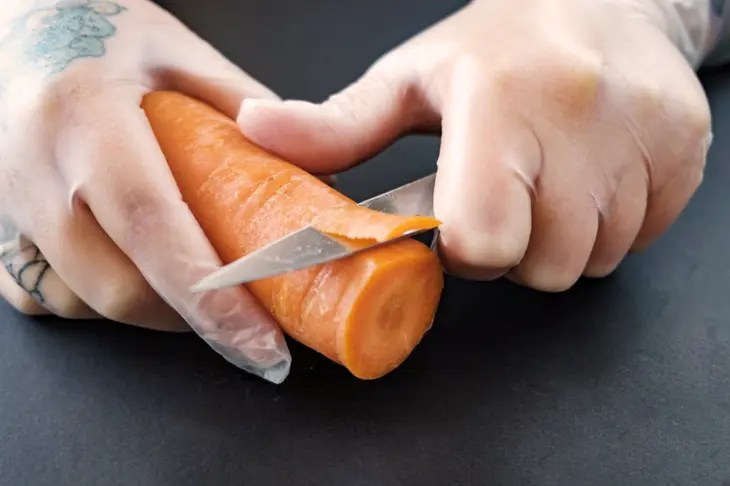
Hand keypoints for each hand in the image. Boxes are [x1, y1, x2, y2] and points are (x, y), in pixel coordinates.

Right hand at [0, 0, 289, 382]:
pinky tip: (136, 270)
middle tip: (245, 313)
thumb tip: (308, 169)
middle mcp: (36, 169)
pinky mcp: (0, 220)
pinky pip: (47, 294)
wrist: (15, 20)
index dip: (212, 297)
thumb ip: (246, 110)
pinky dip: (101, 299)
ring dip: (151, 308)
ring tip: (197, 284)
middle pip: (120, 289)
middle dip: (191, 317)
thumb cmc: (98, 26)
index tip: (260, 344)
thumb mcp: (180, 53)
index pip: (154, 227)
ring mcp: (8, 201)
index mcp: (86, 117)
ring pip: (84, 303)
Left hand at [236, 0, 711, 290]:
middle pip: (544, 264)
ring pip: (593, 259)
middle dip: (516, 248)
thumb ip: (336, 125)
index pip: (484, 237)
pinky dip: (607, 224)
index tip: (462, 219)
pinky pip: (639, 238)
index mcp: (500, 102)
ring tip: (547, 179)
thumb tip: (256, 132)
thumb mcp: (409, 79)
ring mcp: (644, 139)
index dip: (468, 247)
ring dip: (560, 238)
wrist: (603, 2)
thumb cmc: (497, 44)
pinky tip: (590, 175)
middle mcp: (581, 119)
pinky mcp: (684, 154)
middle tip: (507, 193)